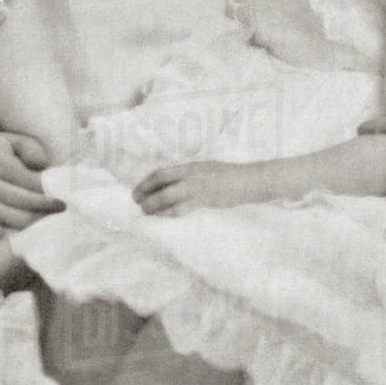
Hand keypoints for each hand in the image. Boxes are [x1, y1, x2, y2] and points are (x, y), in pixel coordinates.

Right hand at [0, 132, 63, 238]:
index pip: (31, 181)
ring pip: (14, 220)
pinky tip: (29, 235)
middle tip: (65, 210)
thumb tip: (42, 166)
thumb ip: (30, 149)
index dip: (51, 190)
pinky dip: (13, 237)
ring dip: (36, 224)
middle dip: (48, 209)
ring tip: (53, 223)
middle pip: (24, 202)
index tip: (67, 195)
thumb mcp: (12, 141)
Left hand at [133, 161, 253, 215]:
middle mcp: (191, 176)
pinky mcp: (206, 201)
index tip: (138, 190)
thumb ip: (186, 174)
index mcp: (189, 166)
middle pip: (162, 185)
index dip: (146, 182)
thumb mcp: (203, 168)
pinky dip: (169, 213)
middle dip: (146, 195)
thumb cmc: (225, 174)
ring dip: (155, 207)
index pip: (161, 173)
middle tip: (137, 203)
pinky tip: (163, 217)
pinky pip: (183, 209)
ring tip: (146, 212)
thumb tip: (167, 183)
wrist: (248, 180)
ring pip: (170, 199)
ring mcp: (199, 189)